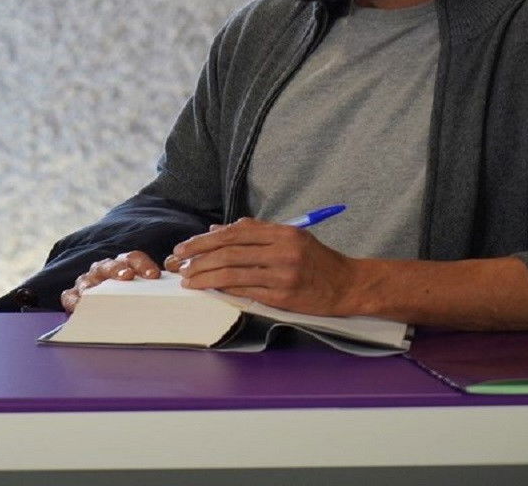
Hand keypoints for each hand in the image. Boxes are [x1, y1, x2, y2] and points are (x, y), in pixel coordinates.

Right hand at [60, 251, 162, 312]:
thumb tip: (172, 303)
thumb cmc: (133, 298)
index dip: (142, 264)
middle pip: (109, 265)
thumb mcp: (143, 291)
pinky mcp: (73, 295)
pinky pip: (69, 296)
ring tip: (93, 292)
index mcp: (123, 264)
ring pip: (88, 279)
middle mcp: (104, 269)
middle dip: (117, 269)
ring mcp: (87, 281)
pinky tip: (77, 305)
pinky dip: (73, 300)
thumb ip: (153, 292)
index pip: (133, 258)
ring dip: (92, 285)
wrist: (108, 307)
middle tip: (127, 276)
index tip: (153, 275)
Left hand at [171, 218, 358, 315]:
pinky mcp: (283, 297)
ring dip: (205, 276)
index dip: (205, 240)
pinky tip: (209, 289)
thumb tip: (217, 230)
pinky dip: (223, 289)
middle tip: (178, 263)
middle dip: (198, 257)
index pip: (234, 233)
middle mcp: (283, 251)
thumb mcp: (290, 237)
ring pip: (233, 272)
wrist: (348, 285)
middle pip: (229, 251)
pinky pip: (245, 291)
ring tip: (188, 279)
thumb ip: (255, 232)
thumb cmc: (316, 260)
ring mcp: (283, 275)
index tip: (185, 247)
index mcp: (283, 233)